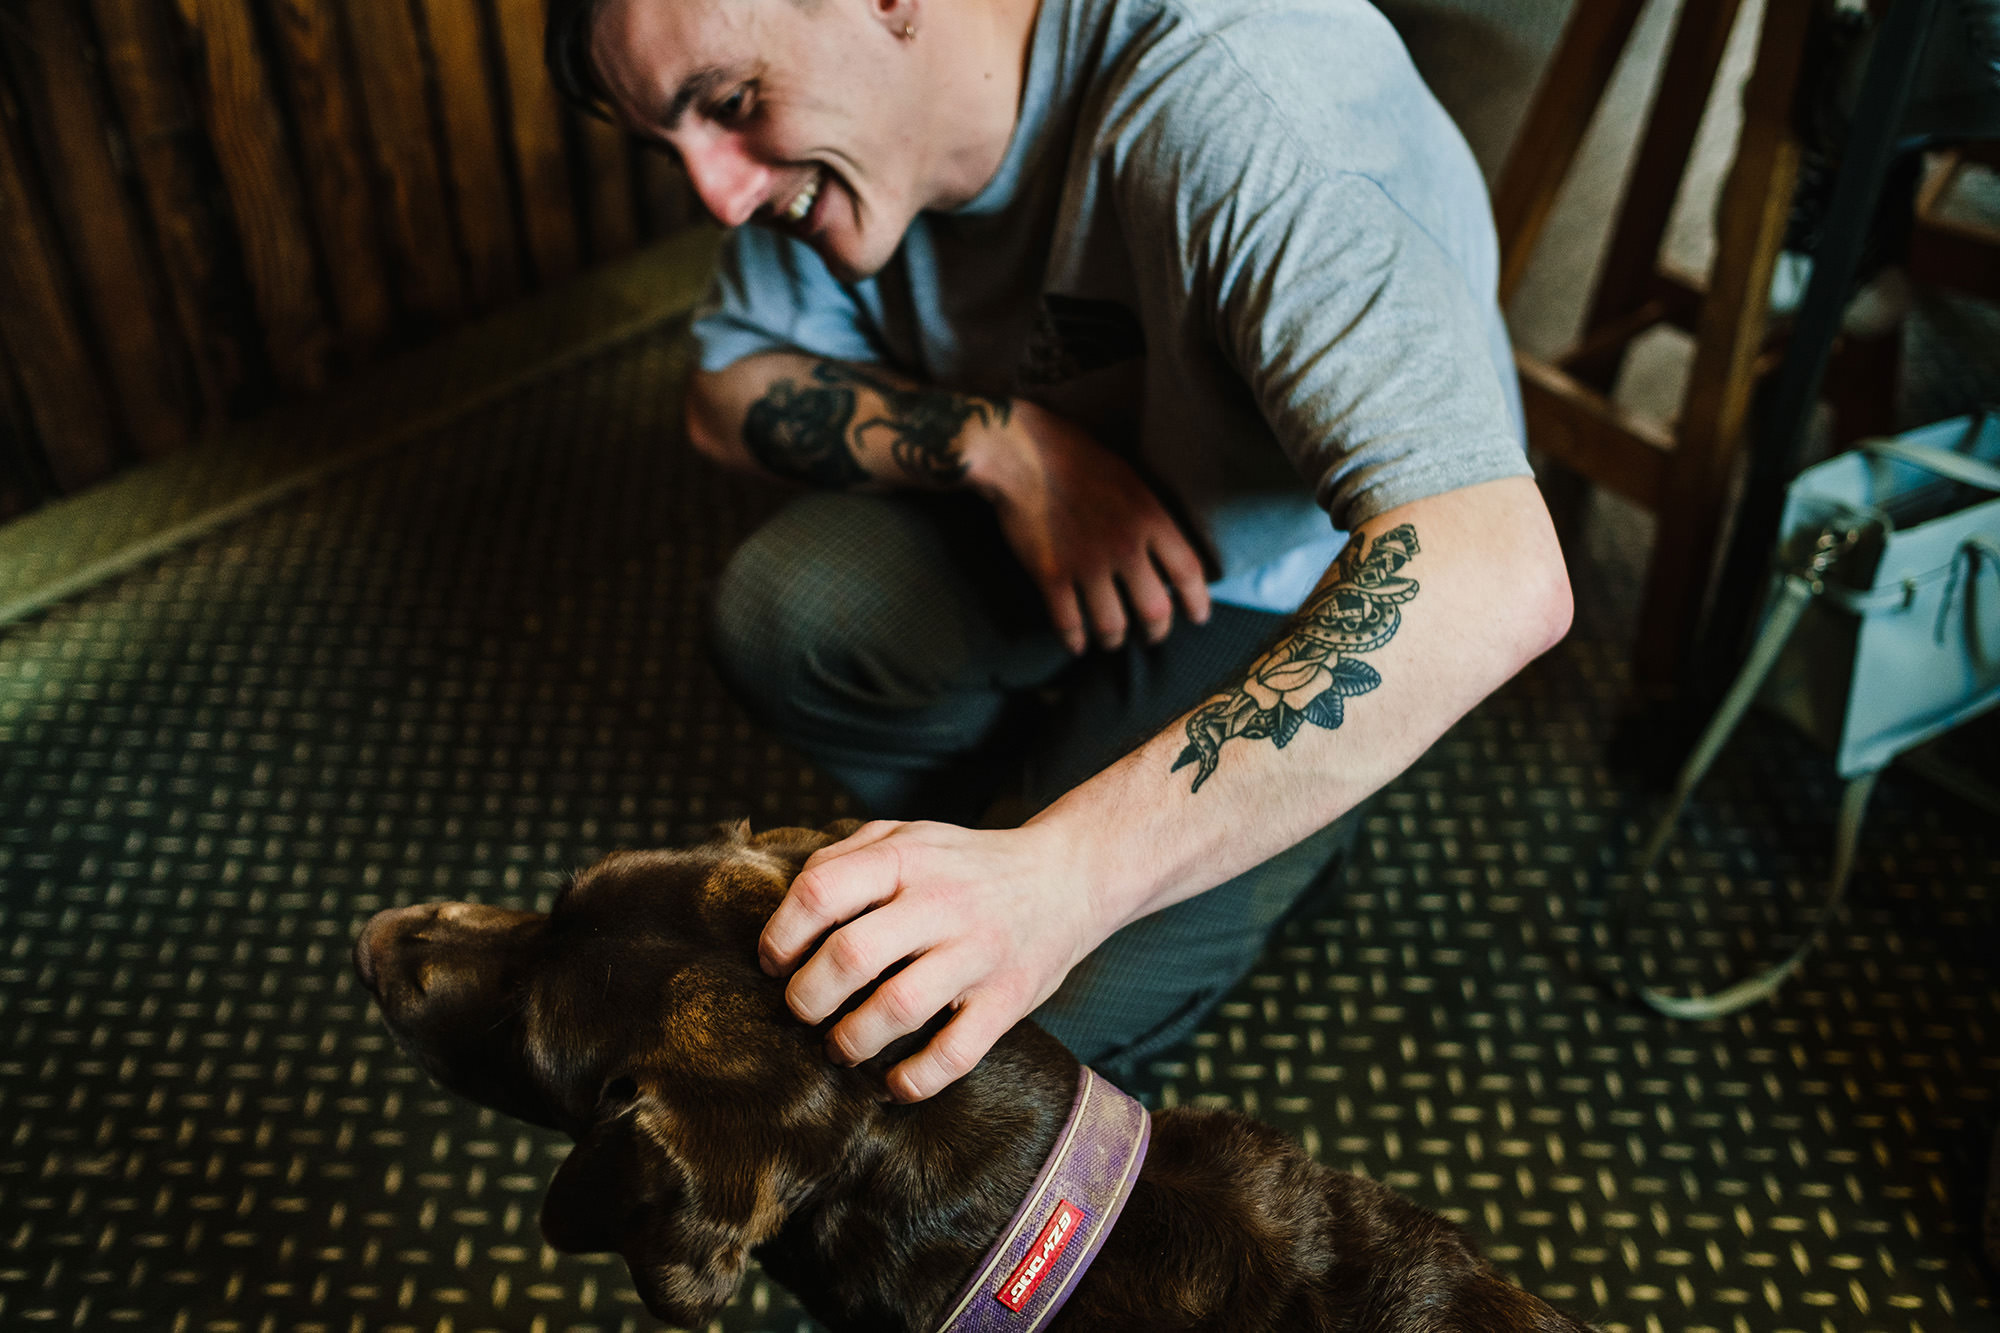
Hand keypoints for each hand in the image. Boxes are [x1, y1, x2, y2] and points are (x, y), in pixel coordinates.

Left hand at [757, 820, 1110, 1101]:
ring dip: (851, 1040)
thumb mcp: (907, 834)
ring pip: (896, 1008)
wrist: (1067, 877)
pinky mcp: (1007, 999)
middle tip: (803, 1010)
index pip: (820, 892)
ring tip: (840, 1046)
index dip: (781, 935)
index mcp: (906, 857)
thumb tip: (786, 903)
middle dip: (807, 997)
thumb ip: (846, 855)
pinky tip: (894, 1083)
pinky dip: (914, 1080)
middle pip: (849, 956)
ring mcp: (976, 953)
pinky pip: (955, 1053)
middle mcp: (941, 902)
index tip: (775, 962)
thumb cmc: (965, 864)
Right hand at [967, 400, 1211, 653]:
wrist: (1022, 453)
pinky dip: (1074, 641)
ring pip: (1113, 626)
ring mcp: (1087, 563)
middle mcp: (1125, 546)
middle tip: (1152, 636)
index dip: (1197, 602)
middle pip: (1155, 609)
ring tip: (1111, 640)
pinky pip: (1069, 624)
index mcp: (1150, 518)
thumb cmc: (1077, 458)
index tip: (1199, 618)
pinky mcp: (1051, 575)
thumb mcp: (1130, 480)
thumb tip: (1164, 553)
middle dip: (1156, 631)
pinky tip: (1076, 644)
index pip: (1188, 572)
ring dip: (1114, 639)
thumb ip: (1150, 517)